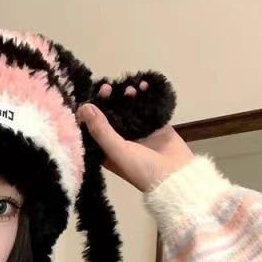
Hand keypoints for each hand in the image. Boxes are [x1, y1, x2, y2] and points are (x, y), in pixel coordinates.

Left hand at [76, 81, 194, 192]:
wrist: (177, 176)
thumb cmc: (142, 169)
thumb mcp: (118, 151)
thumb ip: (101, 131)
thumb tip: (84, 107)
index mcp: (107, 149)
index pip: (94, 126)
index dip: (91, 111)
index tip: (92, 97)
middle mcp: (120, 139)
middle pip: (110, 113)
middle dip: (109, 99)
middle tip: (109, 87)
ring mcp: (138, 130)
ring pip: (128, 107)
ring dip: (127, 95)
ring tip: (131, 88)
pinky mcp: (155, 124)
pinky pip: (148, 105)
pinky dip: (145, 94)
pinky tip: (144, 85)